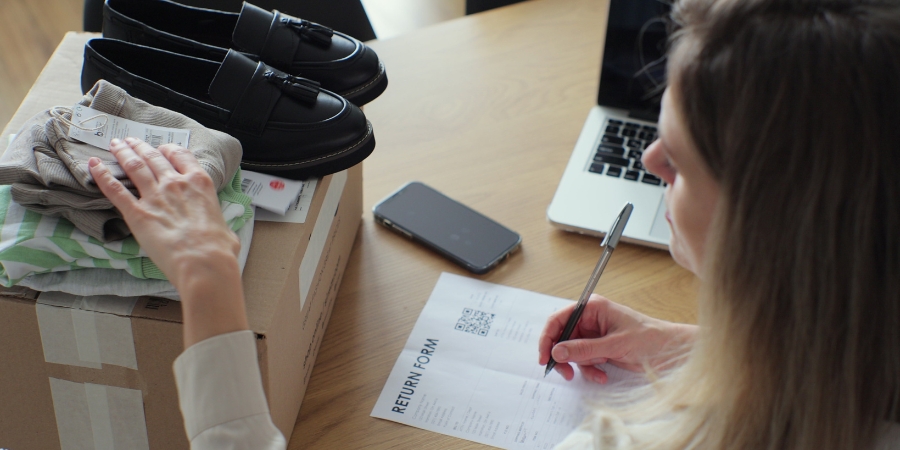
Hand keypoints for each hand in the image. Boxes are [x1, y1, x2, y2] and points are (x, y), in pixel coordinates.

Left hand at [89, 137, 247, 346]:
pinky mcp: (137, 213)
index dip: (168, 149)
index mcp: (199, 183)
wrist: (204, 262)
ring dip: (123, 153)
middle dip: (140, 147)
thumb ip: (218, 224)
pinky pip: (115, 190)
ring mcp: (155, 197)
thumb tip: (223, 235)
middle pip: (153, 158)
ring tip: (115, 145)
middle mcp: (176, 184)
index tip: (162, 148)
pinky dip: (102, 176)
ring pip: (134, 167)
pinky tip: (93, 166)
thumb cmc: (219, 249)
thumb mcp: (226, 229)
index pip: (180, 156)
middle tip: (131, 141)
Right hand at [538, 294, 695, 383]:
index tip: (544, 357)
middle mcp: (590, 320)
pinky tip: (603, 375)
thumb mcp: (615, 344)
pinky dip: (590, 370)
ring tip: (596, 373)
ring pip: (572, 352)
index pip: (559, 319)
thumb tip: (557, 352)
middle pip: (562, 337)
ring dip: (580, 366)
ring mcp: (595, 335)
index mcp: (592, 308)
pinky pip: (584, 360)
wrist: (671, 352)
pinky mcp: (600, 349)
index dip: (548, 337)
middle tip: (564, 372)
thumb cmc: (650, 339)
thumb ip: (584, 349)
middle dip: (563, 356)